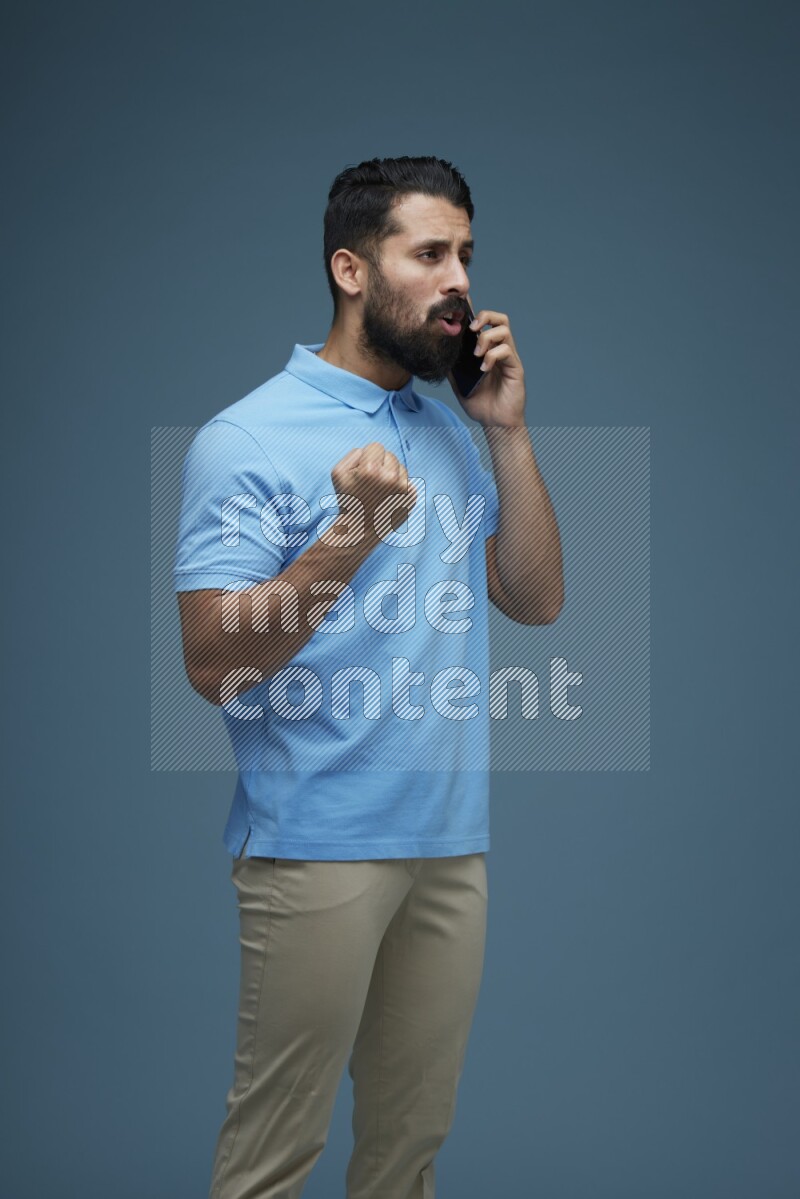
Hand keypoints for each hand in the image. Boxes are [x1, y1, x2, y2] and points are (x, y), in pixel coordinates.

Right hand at [329, 442, 417, 549]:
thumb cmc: (348, 499)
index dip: (368, 457)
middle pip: (391, 455)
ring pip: (401, 468)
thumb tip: (371, 451)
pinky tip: (389, 498)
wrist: (361, 529)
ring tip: (380, 491)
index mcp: (370, 470)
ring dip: (391, 475)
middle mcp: (389, 478)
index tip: (363, 473)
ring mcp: (403, 489)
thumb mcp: (338, 472)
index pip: (376, 446)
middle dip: (381, 465)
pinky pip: (408, 481)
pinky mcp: (412, 497)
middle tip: (371, 484)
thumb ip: (354, 454)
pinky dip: (399, 487)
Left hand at [448, 293, 526, 427]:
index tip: (461, 303)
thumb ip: (450, 365)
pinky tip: (483, 368)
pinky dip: (492, 356)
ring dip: (486, 337)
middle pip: (499, 318)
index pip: (483, 323)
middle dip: (484, 316)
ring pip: (504, 330)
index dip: (474, 310)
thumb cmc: (480, 402)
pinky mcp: (515, 368)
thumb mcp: (458, 382)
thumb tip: (435, 352)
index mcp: (487, 349)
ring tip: (477, 354)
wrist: (495, 422)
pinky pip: (506, 351)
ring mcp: (509, 358)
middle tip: (471, 329)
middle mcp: (499, 349)